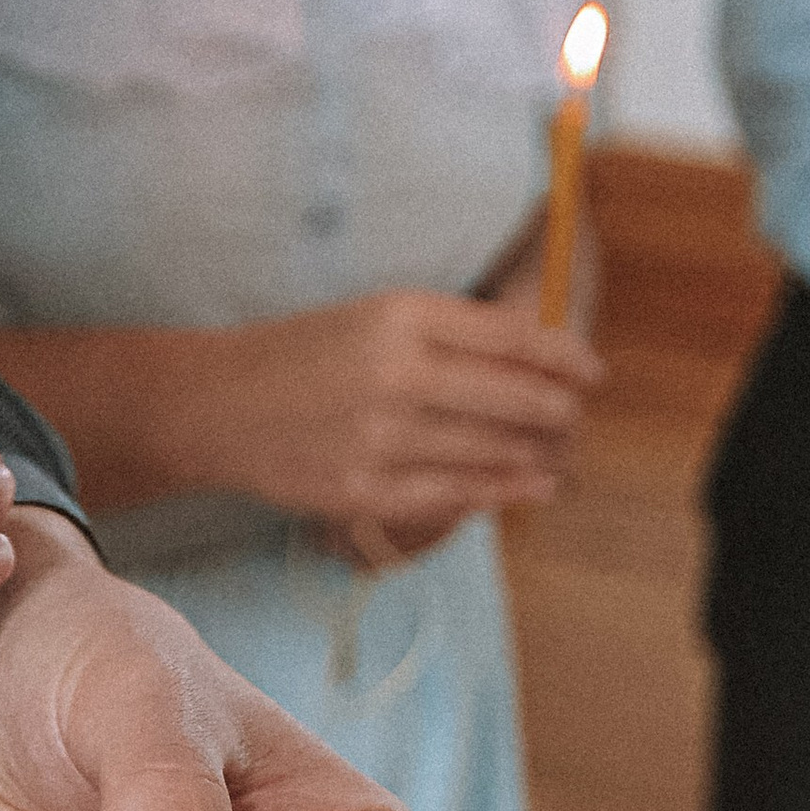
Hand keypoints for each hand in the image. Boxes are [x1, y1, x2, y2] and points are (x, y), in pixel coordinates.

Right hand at [210, 291, 601, 555]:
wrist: (217, 405)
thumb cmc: (305, 353)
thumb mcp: (374, 315)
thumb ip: (451, 330)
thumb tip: (539, 348)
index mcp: (401, 315)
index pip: (513, 337)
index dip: (565, 357)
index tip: (591, 371)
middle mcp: (395, 374)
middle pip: (514, 398)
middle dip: (559, 411)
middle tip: (575, 417)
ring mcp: (380, 439)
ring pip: (491, 451)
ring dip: (538, 454)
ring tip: (559, 451)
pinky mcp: (363, 491)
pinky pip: (454, 495)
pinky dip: (503, 491)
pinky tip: (531, 486)